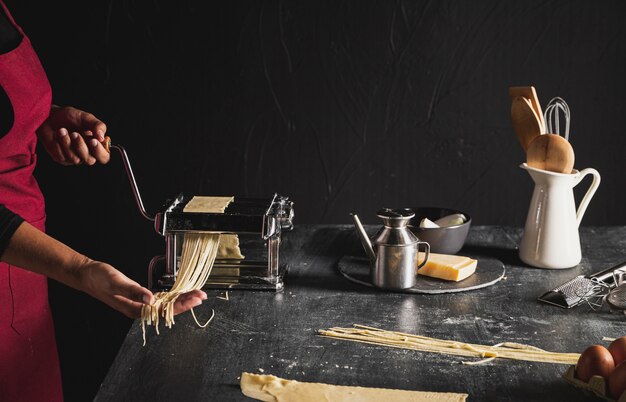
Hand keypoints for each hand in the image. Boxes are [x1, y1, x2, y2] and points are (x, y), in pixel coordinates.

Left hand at [37, 105, 110, 165]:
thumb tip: (102, 138)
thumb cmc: (70, 117)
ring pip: (75, 159)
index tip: (93, 140)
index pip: (104, 157)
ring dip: (67, 142)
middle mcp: (87, 154)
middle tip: (74, 133)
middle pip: (90, 160)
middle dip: (81, 146)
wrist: (50, 116)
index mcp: (97, 145)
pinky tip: (57, 134)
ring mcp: (74, 158)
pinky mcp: (61, 158)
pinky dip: (58, 143)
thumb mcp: (86, 118)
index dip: (99, 151)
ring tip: (62, 130)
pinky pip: (62, 156)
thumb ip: (98, 126)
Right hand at [77, 259, 207, 318]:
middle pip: (168, 309)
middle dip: (186, 302)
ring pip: (165, 304)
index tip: (195, 299)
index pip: (164, 310)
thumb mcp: (116, 282)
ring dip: (181, 299)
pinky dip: (171, 296)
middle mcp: (139, 308)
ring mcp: (140, 303)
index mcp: (135, 308)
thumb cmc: (99, 279)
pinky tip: (179, 293)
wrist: (87, 275)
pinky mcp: (139, 297)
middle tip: (202, 295)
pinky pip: (159, 300)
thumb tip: (150, 299)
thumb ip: (134, 291)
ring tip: (195, 294)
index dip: (181, 305)